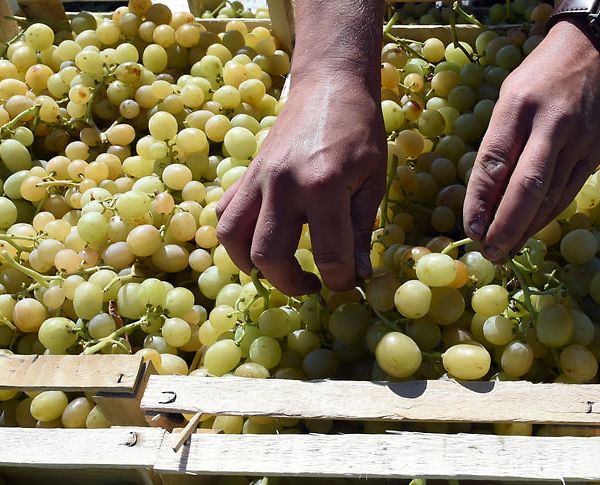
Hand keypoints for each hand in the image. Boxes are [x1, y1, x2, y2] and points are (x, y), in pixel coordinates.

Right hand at [215, 73, 386, 295]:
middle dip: (290, 284)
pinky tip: (259, 240)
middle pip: (269, 255)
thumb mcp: (372, 180)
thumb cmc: (359, 131)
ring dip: (251, 265)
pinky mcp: (248, 174)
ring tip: (277, 269)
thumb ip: (362, 229)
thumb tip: (359, 273)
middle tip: (311, 285)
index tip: (348, 285)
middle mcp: (284, 186)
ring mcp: (259, 179)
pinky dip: (236, 235)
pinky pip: (227, 212)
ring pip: (232, 237)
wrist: (329, 84)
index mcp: (324, 189)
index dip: (341, 281)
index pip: (328, 255)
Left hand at [463, 21, 599, 260]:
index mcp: (517, 106)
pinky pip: (570, 191)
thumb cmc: (539, 78)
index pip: (495, 161)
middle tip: (491, 252)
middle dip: (507, 225)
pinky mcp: (598, 150)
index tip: (472, 228)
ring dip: (527, 228)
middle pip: (528, 185)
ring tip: (507, 249)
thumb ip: (499, 144)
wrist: (593, 50)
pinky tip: (532, 229)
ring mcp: (579, 138)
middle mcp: (551, 123)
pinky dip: (549, 215)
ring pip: (552, 195)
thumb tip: (485, 197)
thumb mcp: (508, 99)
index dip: (481, 201)